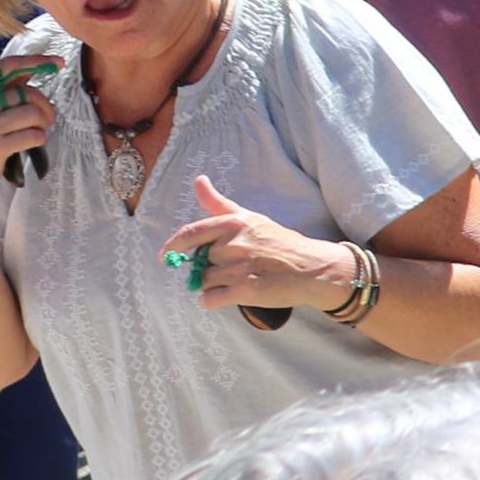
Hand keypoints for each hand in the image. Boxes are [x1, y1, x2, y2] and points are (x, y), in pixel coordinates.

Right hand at [0, 59, 58, 211]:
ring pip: (33, 113)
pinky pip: (34, 135)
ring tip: (37, 130)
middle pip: (26, 93)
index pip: (5, 66)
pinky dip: (39, 139)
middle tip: (46, 118)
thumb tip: (32, 68)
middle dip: (44, 105)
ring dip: (43, 123)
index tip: (57, 62)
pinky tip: (29, 143)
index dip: (35, 61)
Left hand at [160, 175, 354, 315]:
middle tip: (232, 267)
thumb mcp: (251, 218)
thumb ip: (219, 203)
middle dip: (209, 267)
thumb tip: (198, 180)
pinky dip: (214, 300)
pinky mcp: (243, 291)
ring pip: (202, 282)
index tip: (166, 256)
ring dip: (213, 284)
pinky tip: (233, 294)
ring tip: (238, 279)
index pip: (190, 234)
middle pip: (198, 262)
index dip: (173, 246)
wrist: (312, 268)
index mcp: (232, 224)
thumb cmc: (280, 242)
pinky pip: (209, 299)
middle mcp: (232, 245)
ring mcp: (237, 269)